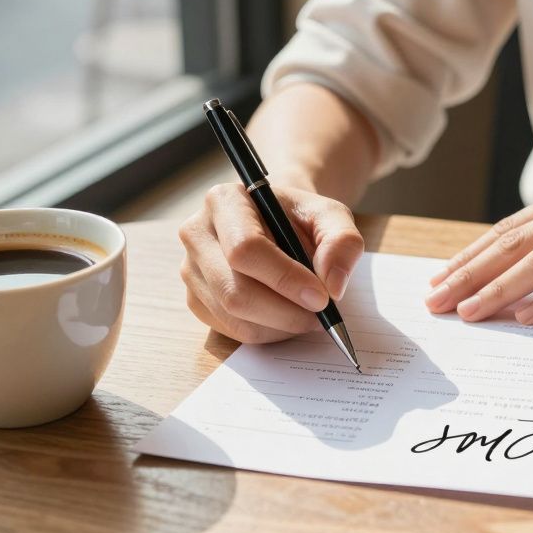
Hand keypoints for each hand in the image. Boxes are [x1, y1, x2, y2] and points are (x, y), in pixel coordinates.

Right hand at [178, 182, 364, 343]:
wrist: (278, 224)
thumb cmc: (300, 218)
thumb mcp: (331, 216)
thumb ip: (342, 242)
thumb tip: (332, 286)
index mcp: (224, 201)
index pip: (246, 249)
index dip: (285, 279)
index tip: (321, 297)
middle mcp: (197, 234)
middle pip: (234, 291)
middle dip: (285, 312)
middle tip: (320, 316)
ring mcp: (191, 268)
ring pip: (233, 316)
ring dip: (279, 325)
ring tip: (307, 314)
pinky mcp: (195, 298)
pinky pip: (230, 330)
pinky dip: (266, 332)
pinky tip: (286, 316)